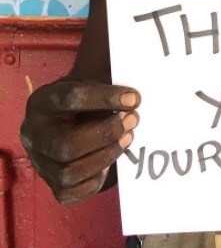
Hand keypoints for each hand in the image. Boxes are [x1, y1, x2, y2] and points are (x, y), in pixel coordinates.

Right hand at [20, 80, 139, 204]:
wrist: (73, 121)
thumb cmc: (88, 99)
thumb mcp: (94, 81)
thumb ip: (110, 80)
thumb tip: (134, 88)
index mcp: (43, 102)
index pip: (70, 99)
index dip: (105, 98)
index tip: (134, 98)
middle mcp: (34, 134)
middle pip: (66, 145)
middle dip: (105, 134)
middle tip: (133, 120)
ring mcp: (40, 163)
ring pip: (68, 173)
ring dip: (106, 156)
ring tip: (128, 138)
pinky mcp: (52, 186)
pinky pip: (72, 193)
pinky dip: (96, 180)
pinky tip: (111, 160)